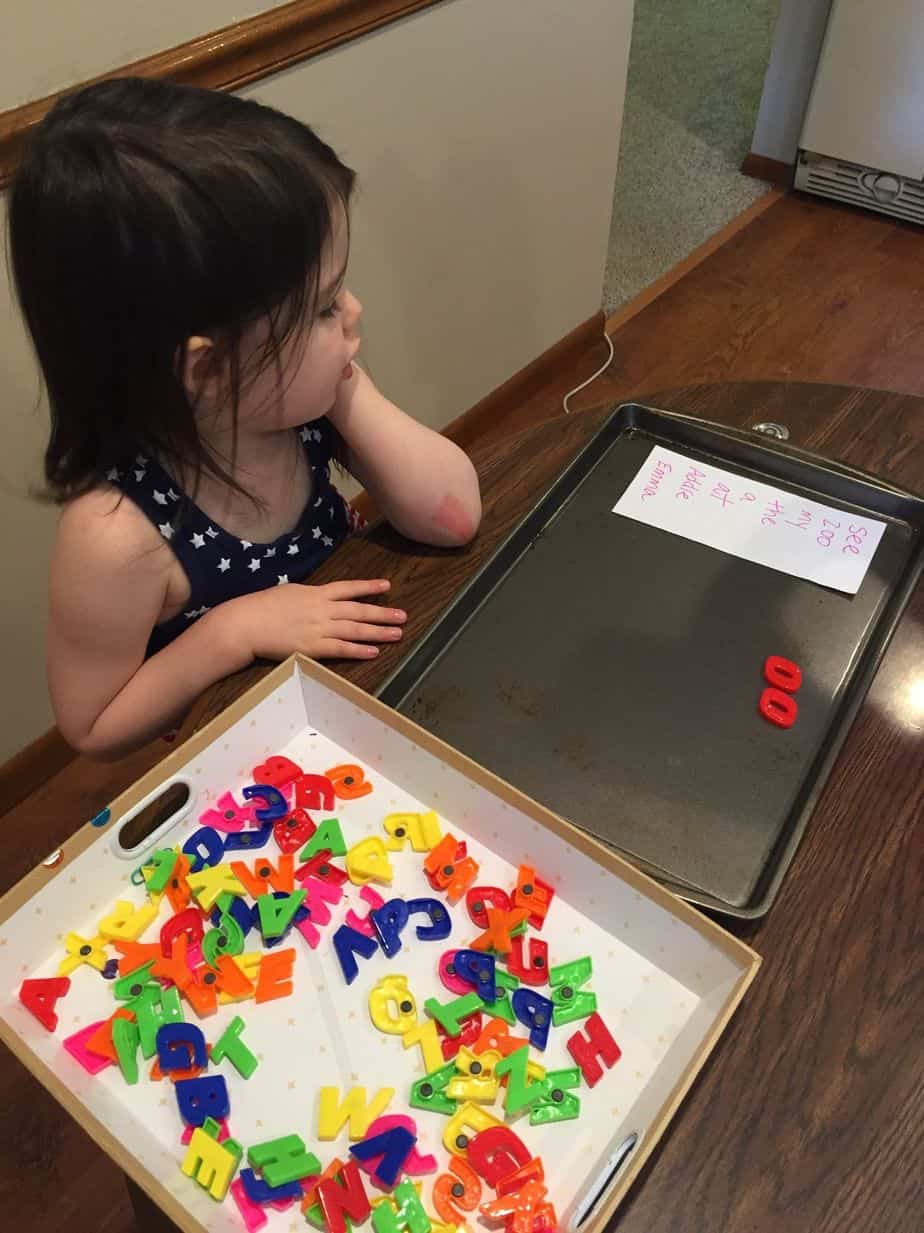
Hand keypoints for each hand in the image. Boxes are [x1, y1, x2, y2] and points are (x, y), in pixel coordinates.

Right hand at [229, 579, 405, 660]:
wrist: (246, 623)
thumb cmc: (262, 607)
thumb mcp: (289, 592)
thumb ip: (309, 596)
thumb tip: (321, 597)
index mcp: (316, 593)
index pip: (348, 588)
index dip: (368, 587)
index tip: (386, 585)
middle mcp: (322, 609)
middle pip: (359, 610)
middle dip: (382, 613)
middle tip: (403, 616)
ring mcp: (319, 629)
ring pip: (355, 630)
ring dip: (378, 632)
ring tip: (397, 634)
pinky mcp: (313, 648)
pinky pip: (342, 649)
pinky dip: (359, 650)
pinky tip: (374, 652)